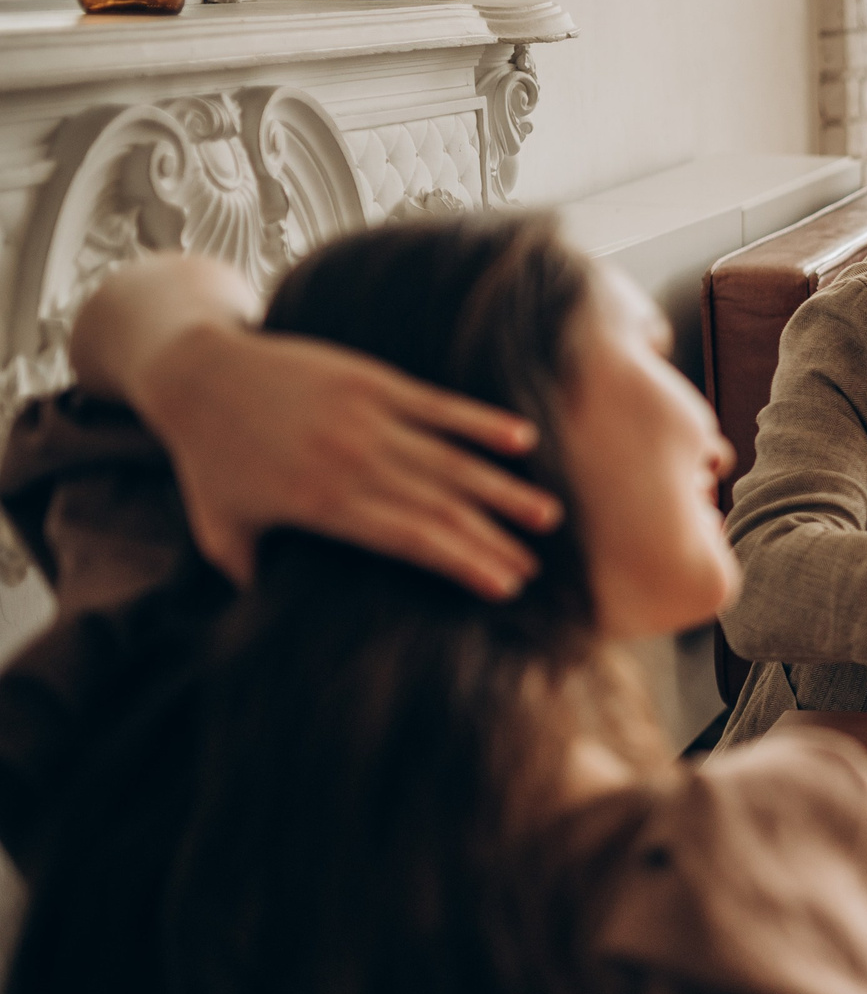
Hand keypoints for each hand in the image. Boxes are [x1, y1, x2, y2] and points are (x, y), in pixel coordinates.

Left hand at [132, 322, 562, 598]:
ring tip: (546, 514)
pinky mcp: (371, 381)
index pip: (412, 540)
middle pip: (443, 507)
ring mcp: (366, 418)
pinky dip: (482, 422)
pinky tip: (523, 440)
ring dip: (503, 489)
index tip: (503, 587)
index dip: (464, 563)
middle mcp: (353, 463)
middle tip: (534, 566)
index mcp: (323, 504)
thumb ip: (252, 577)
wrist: (195, 374)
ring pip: (452, 460)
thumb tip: (275, 619)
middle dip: (494, 540)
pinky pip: (439, 405)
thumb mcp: (220, 532)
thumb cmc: (206, 460)